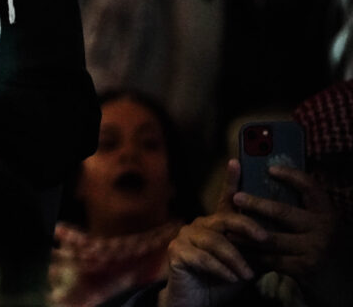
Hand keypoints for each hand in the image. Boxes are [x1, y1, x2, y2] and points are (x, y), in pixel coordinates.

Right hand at [159, 160, 266, 306]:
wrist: (198, 302)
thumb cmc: (223, 281)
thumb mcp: (245, 263)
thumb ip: (254, 249)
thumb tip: (277, 238)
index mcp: (216, 224)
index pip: (226, 200)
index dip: (231, 180)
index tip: (237, 161)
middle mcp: (199, 225)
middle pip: (224, 219)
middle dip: (246, 226)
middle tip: (264, 239)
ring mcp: (185, 237)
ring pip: (215, 241)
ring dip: (235, 259)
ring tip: (248, 274)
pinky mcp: (176, 252)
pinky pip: (202, 257)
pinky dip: (219, 269)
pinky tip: (231, 278)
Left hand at [232, 165, 336, 282]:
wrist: (339, 275)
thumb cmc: (316, 239)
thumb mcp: (314, 219)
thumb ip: (297, 203)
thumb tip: (267, 174)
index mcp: (325, 210)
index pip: (310, 187)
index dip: (291, 176)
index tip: (270, 169)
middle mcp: (323, 227)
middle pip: (283, 212)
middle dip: (256, 204)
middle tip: (236, 197)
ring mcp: (314, 248)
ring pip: (272, 238)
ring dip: (246, 233)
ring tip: (228, 229)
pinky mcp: (304, 267)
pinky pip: (272, 258)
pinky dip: (253, 254)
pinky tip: (239, 249)